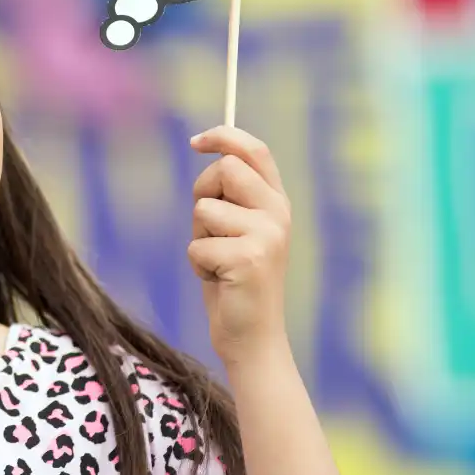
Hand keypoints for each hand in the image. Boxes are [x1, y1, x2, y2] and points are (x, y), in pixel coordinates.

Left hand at [188, 125, 291, 363]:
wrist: (253, 337)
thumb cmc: (233, 281)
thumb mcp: (236, 230)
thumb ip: (231, 196)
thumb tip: (212, 153)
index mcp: (276, 202)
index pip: (255, 151)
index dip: (224, 136)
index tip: (196, 141)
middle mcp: (278, 214)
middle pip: (224, 170)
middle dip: (202, 194)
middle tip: (210, 229)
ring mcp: (267, 235)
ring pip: (204, 209)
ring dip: (198, 237)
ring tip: (217, 262)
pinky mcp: (248, 259)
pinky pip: (196, 245)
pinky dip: (197, 265)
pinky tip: (218, 281)